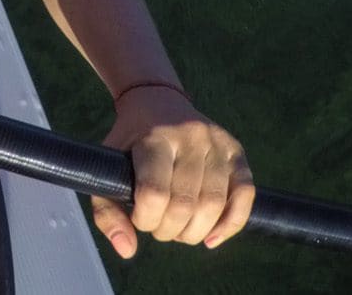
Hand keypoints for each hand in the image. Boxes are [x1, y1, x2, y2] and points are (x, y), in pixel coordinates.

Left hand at [90, 85, 253, 259]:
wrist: (156, 102)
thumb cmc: (130, 143)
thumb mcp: (108, 168)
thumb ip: (107, 212)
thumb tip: (127, 250)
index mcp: (154, 137)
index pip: (154, 193)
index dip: (145, 219)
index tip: (139, 217)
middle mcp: (190, 136)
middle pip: (185, 205)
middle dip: (169, 230)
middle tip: (160, 226)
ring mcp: (216, 142)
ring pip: (214, 205)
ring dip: (195, 232)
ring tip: (180, 229)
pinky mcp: (236, 151)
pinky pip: (245, 195)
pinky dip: (230, 225)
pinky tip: (211, 237)